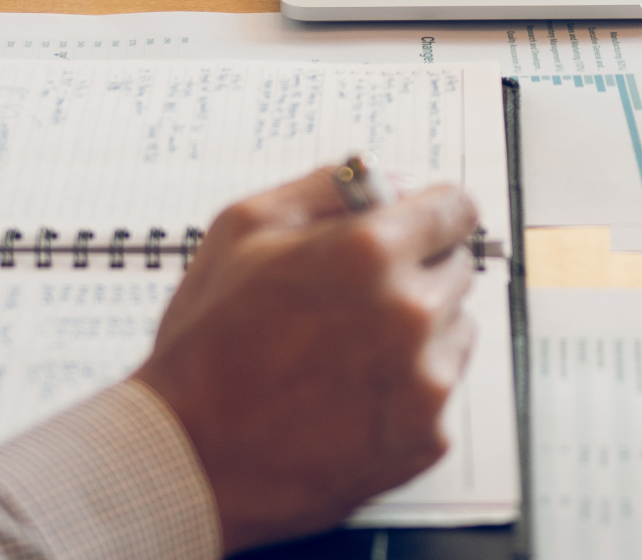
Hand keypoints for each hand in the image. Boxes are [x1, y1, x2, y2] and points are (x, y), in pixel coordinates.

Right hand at [133, 171, 478, 553]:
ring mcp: (423, 382)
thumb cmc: (206, 342)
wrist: (185, 462)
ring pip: (455, 328)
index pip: (457, 208)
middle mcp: (410, 313)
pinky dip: (410, 387)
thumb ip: (328, 187)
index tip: (419, 225)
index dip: (433, 213)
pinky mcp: (425, 437)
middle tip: (358, 299)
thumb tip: (394, 180)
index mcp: (372, 253)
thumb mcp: (244, 228)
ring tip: (350, 351)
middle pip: (457, 268)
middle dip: (417, 271)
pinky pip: (442, 388)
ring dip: (421, 330)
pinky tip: (353, 395)